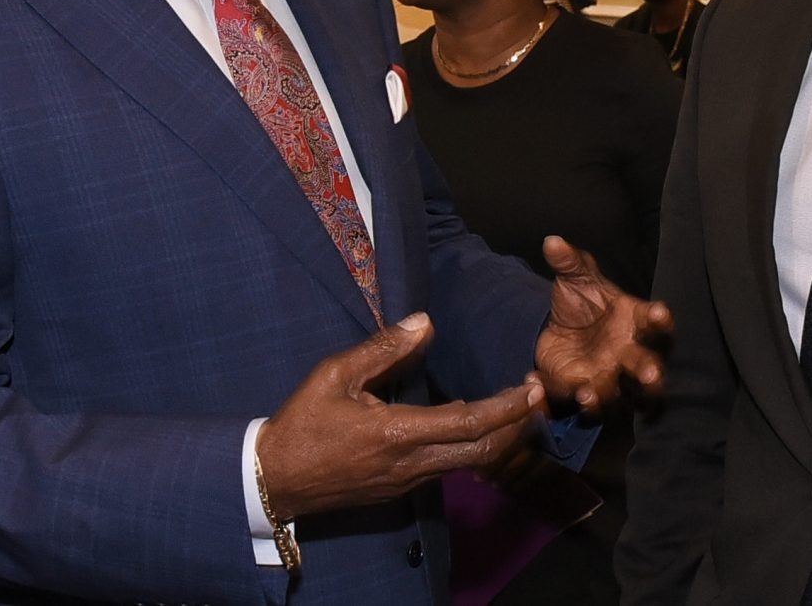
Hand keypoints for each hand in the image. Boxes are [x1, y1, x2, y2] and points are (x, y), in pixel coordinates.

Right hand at [257, 312, 545, 520]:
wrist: (273, 480)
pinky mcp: (401, 490)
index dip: (507, 407)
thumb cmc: (303, 422)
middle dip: (517, 425)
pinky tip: (477, 424)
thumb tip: (425, 322)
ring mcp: (408, 482)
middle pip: (483, 451)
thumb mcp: (335, 375)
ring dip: (499, 438)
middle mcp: (411, 464)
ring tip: (517, 407)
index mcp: (398, 433)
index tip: (532, 388)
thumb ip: (383, 349)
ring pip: (469, 464)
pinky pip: (448, 469)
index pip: (469, 422)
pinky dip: (473, 448)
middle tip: (537, 396)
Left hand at [535, 236, 673, 414]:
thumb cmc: (582, 302)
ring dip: (605, 397)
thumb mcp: (575, 278)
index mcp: (633, 320)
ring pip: (618, 396)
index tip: (662, 314)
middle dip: (651, 373)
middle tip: (652, 375)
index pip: (654, 321)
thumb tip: (551, 241)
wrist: (558, 329)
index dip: (660, 319)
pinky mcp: (583, 392)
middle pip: (646, 367)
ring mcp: (609, 377)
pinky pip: (582, 404)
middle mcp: (628, 353)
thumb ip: (569, 262)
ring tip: (589, 393)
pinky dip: (566, 398)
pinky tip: (546, 386)